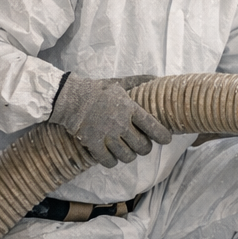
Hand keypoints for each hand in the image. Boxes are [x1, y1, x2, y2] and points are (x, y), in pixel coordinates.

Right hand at [50, 74, 171, 166]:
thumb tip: (155, 76)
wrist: (71, 98)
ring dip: (130, 156)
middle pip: (142, 146)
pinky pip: (108, 161)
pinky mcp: (93, 143)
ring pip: (127, 156)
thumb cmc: (97, 90)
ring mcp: (107, 135)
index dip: (163, 136)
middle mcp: (120, 123)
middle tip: (143, 145)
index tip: (166, 140)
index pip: (153, 127)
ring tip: (128, 152)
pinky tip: (112, 158)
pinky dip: (113, 162)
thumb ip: (138, 81)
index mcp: (130, 109)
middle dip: (145, 148)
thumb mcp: (119, 83)